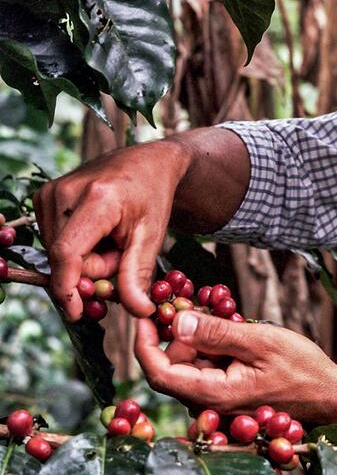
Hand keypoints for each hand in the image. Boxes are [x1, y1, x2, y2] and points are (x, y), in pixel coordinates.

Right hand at [34, 141, 190, 320]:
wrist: (147, 162)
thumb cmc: (153, 197)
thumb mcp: (152, 236)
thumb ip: (138, 275)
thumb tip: (138, 312)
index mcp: (97, 199)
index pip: (68, 253)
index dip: (68, 288)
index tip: (77, 312)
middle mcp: (65, 192)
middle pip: (66, 258)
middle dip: (94, 269)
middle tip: (122, 251)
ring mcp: (51, 192)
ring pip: (58, 252)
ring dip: (86, 258)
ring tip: (112, 237)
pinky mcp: (44, 196)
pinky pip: (54, 239)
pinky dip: (78, 245)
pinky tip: (97, 230)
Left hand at [134, 312, 336, 419]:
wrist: (331, 396)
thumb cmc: (302, 369)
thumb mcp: (260, 341)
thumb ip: (217, 333)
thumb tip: (176, 321)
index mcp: (214, 393)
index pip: (159, 372)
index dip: (145, 342)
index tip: (146, 313)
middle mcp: (210, 404)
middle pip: (172, 367)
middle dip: (176, 334)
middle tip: (194, 302)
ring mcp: (220, 403)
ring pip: (190, 367)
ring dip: (197, 339)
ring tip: (224, 316)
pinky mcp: (230, 397)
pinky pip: (208, 371)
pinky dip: (212, 348)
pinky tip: (233, 332)